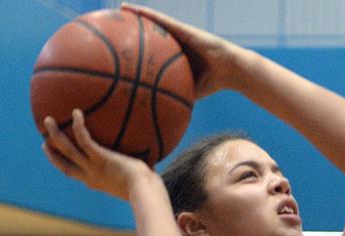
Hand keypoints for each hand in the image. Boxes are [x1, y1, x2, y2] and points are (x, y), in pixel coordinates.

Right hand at [42, 109, 159, 199]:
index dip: (62, 164)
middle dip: (51, 153)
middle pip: (63, 164)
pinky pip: (84, 140)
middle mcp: (90, 175)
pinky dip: (78, 126)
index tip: (56, 156)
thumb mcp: (135, 181)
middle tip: (43, 140)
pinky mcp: (100, 158)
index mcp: (95, 182)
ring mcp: (93, 167)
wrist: (145, 192)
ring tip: (47, 119)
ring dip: (55, 134)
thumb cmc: (146, 188)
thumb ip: (132, 171)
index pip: (74, 173)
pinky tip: (76, 112)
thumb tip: (144, 162)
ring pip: (67, 149)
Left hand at [121, 3, 247, 98]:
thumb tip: (157, 116)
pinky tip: (134, 10)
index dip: (136, 49)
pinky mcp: (184, 29)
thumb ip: (173, 99)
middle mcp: (175, 43)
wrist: (230, 70)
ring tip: (120, 10)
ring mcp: (179, 34)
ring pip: (154, 22)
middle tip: (114, 26)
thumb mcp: (188, 92)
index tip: (120, 49)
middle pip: (150, 34)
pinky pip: (162, 20)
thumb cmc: (213, 83)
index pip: (151, 52)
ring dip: (137, 15)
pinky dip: (147, 14)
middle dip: (133, 29)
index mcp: (174, 57)